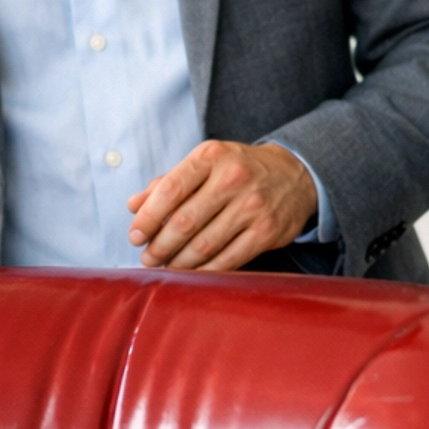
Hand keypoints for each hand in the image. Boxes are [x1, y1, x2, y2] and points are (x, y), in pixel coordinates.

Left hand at [126, 140, 316, 271]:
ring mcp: (252, 206)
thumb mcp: (205, 164)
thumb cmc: (238, 170)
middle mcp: (232, 178)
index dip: (147, 218)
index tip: (135, 236)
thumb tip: (134, 206)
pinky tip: (193, 272)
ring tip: (166, 266)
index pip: (170, 190)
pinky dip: (205, 270)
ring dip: (179, 262)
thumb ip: (168, 183)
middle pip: (184, 222)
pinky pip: (228, 259)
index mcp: (210, 156)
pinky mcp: (266, 231)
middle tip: (148, 258)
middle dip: (159, 246)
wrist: (295, 175)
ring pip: (204, 245)